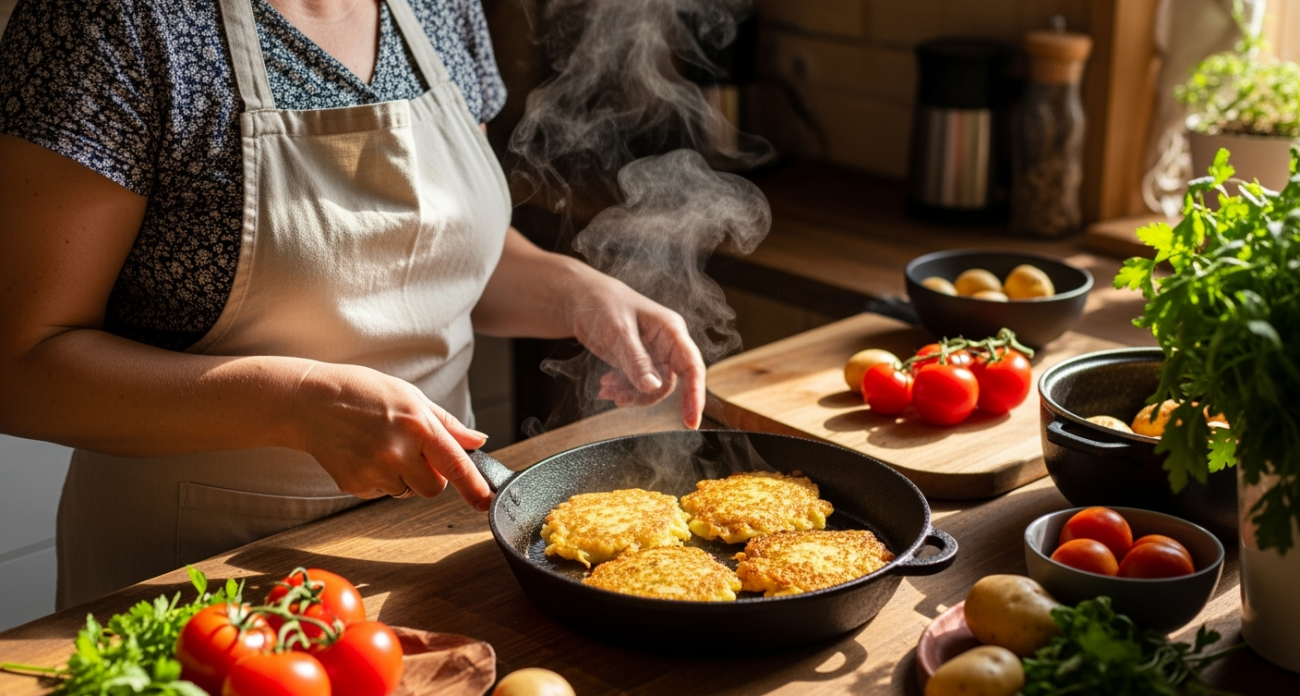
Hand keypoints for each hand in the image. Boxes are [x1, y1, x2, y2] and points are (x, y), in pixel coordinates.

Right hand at [292, 362, 491, 508]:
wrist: (310, 401)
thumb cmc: (363, 393)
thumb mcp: (411, 396)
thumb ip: (447, 424)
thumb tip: (478, 441)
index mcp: (417, 425)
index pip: (455, 464)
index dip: (474, 487)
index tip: (485, 502)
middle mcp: (398, 451)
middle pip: (433, 488)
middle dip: (430, 477)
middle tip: (411, 452)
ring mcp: (375, 470)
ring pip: (407, 491)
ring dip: (402, 476)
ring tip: (380, 446)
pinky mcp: (355, 485)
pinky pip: (382, 493)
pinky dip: (378, 479)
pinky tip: (364, 454)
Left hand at [568, 276, 705, 428]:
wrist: (582, 298)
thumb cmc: (603, 304)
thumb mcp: (618, 331)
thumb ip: (637, 360)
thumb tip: (654, 387)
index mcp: (671, 331)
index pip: (692, 367)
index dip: (695, 395)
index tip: (691, 422)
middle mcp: (667, 344)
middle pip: (669, 383)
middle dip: (645, 396)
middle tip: (619, 399)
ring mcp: (654, 354)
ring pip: (651, 387)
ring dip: (630, 393)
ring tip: (606, 389)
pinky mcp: (640, 361)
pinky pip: (638, 384)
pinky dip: (623, 389)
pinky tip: (606, 386)